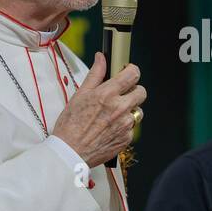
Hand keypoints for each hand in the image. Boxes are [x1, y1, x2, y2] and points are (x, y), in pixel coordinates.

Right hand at [51, 52, 146, 168]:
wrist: (70, 152)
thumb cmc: (71, 125)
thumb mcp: (80, 95)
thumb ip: (95, 74)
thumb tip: (101, 58)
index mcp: (107, 94)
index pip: (133, 74)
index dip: (132, 71)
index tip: (128, 72)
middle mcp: (120, 108)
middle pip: (141, 92)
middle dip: (133, 90)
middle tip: (121, 95)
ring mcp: (125, 124)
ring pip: (138, 111)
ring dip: (129, 110)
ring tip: (113, 115)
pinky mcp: (127, 138)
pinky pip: (132, 127)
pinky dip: (124, 126)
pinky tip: (110, 128)